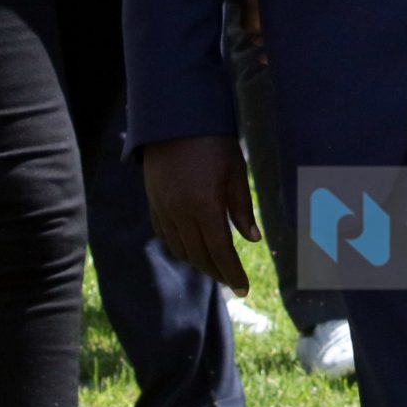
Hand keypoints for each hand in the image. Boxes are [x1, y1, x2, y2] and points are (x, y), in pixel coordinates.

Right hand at [142, 135, 256, 295]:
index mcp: (205, 206)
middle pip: (199, 256)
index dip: (232, 273)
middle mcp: (180, 213)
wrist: (176, 118)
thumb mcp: (236, 172)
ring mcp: (163, 209)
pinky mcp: (154, 203)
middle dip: (217, 272)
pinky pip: (165, 236)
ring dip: (199, 262)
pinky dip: (180, 248)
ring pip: (180, 250)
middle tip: (233, 281)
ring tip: (216, 267)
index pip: (220, 252)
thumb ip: (242, 208)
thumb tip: (253, 239)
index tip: (243, 288)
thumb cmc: (214, 141)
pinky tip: (193, 249)